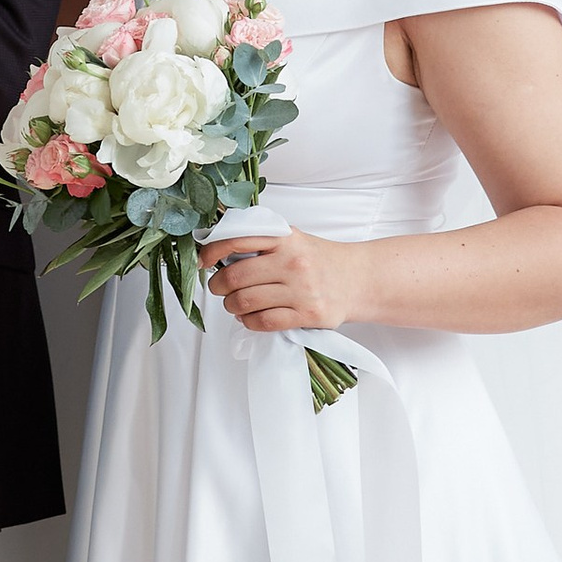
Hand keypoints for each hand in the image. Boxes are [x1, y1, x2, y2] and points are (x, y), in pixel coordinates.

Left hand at [199, 224, 370, 334]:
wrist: (359, 279)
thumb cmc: (320, 259)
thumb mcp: (293, 239)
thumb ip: (262, 241)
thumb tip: (219, 250)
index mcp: (285, 238)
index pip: (237, 239)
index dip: (212, 251)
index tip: (203, 261)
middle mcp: (292, 262)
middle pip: (236, 277)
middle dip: (218, 286)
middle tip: (218, 289)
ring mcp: (301, 290)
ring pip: (245, 302)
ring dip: (231, 307)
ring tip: (234, 305)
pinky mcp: (308, 315)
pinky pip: (263, 322)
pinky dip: (249, 322)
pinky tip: (250, 317)